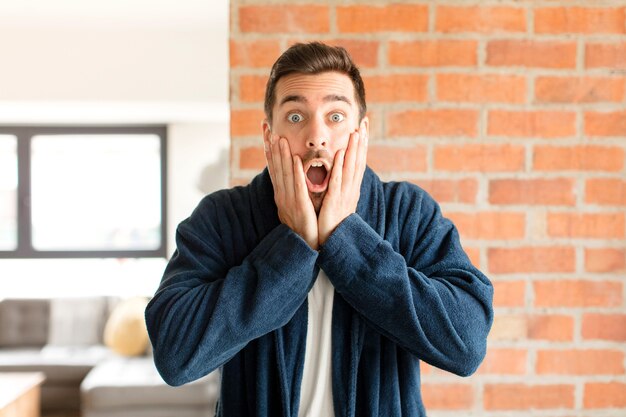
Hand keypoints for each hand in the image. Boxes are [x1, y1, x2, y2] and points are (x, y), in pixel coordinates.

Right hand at [264, 134, 318, 249]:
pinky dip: (295, 172)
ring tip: (279, 137)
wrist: (303, 247)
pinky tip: (294, 159)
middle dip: (272, 147)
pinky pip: (297, 187)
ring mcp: (289, 201)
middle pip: (276, 167)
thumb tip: (292, 179)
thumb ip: (292, 192)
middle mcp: (282, 195)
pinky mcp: (299, 207)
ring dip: (281, 155)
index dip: (270, 150)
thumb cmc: (302, 228)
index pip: (274, 168)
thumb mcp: (294, 207)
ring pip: (284, 174)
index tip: (267, 133)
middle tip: (268, 128)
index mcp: (281, 194)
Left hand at [317, 127, 367, 245]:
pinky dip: (340, 166)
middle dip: (361, 142)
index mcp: (351, 188)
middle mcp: (351, 189)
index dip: (362, 145)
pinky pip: (338, 180)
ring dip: (354, 150)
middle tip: (363, 124)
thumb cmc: (335, 223)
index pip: (358, 162)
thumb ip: (341, 187)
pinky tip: (341, 153)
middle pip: (358, 162)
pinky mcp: (335, 201)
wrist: (334, 242)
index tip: (363, 129)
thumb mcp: (340, 202)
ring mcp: (345, 195)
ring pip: (350, 168)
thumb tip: (342, 174)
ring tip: (355, 133)